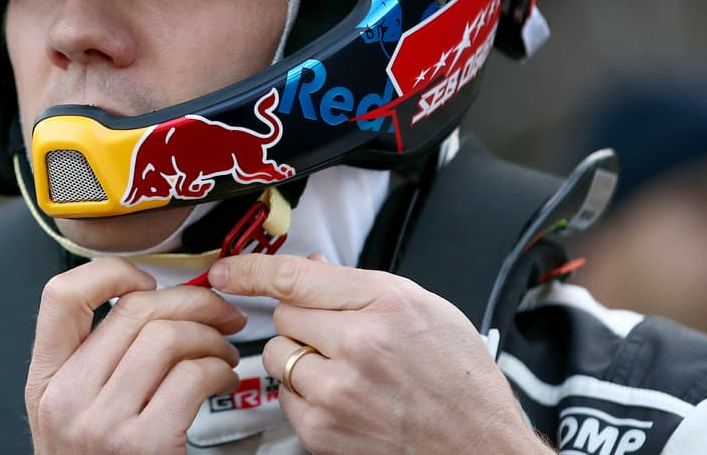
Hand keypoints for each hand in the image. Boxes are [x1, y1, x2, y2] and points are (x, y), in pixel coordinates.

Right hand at [25, 256, 246, 453]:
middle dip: (191, 300)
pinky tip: (220, 379)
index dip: (109, 272)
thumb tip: (146, 300)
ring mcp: (102, 422)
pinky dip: (218, 369)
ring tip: (221, 352)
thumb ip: (92, 360)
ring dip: (210, 337)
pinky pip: (192, 376)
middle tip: (217, 310)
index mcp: (44, 382)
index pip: (60, 296)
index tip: (146, 279)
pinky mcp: (144, 444)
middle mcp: (66, 398)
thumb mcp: (71, 412)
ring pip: (168, 337)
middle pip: (134, 310)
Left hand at [207, 253, 552, 454]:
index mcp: (384, 304)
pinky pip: (285, 397)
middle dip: (303, 320)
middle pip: (283, 315)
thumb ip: (361, 285)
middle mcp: (357, 347)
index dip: (252, 269)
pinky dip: (304, 394)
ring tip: (343, 367)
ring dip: (298, 357)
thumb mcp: (423, 307)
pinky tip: (342, 396)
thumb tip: (310, 268)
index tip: (227, 269)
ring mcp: (338, 393)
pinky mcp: (324, 432)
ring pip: (277, 356)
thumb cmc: (459, 378)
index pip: (295, 276)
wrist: (480, 446)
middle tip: (338, 333)